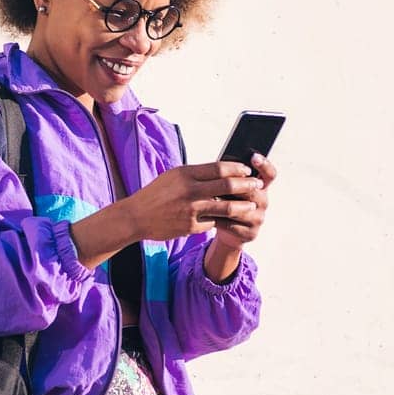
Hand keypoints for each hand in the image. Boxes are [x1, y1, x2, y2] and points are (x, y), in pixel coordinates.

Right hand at [128, 160, 266, 242]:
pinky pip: (214, 223)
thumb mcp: (173, 176)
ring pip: (226, 207)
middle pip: (227, 185)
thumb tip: (221, 171)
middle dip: (246, 185)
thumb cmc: (156, 194)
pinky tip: (230, 220)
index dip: (237, 168)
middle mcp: (190, 190)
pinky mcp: (191, 227)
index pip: (219, 167)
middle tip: (257, 185)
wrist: (136, 217)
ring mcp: (191, 210)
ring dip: (242, 206)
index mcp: (186, 173)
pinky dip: (222, 221)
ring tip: (252, 205)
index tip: (247, 169)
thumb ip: (196, 174)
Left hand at [209, 151, 274, 246]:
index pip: (270, 174)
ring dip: (224, 202)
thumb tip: (222, 163)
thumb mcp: (230, 188)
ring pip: (241, 208)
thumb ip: (231, 177)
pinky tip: (206, 214)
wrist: (227, 231)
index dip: (264, 165)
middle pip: (253, 190)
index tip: (254, 157)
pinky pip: (232, 224)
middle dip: (236, 185)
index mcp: (262, 187)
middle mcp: (264, 202)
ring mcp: (259, 218)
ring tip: (208, 197)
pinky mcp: (250, 233)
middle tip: (220, 180)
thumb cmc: (226, 202)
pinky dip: (217, 218)